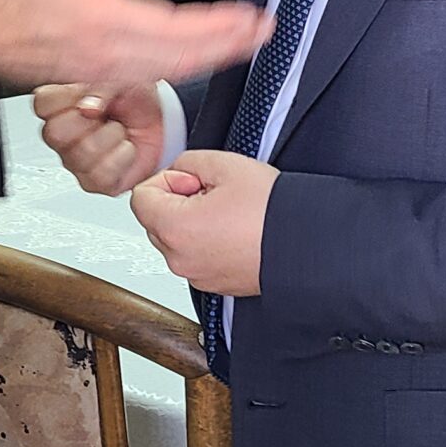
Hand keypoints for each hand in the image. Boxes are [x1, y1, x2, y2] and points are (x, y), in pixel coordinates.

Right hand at [0, 0, 269, 90]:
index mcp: (100, 17)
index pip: (175, 28)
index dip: (219, 26)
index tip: (250, 17)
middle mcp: (106, 51)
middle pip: (182, 57)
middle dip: (228, 46)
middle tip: (263, 31)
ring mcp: (102, 69)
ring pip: (169, 72)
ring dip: (211, 59)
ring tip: (241, 43)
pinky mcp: (95, 76)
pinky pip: (149, 78)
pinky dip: (181, 68)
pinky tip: (195, 57)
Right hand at [33, 83, 165, 196]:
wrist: (164, 122)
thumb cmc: (138, 99)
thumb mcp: (121, 79)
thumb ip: (100, 88)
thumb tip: (86, 108)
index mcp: (61, 104)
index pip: (42, 103)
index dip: (68, 98)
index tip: (90, 94)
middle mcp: (63, 135)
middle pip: (55, 133)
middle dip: (90, 121)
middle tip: (107, 114)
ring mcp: (75, 161)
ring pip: (81, 155)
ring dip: (112, 137)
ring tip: (121, 130)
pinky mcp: (93, 182)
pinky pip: (100, 174)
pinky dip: (123, 157)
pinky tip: (126, 147)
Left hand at [130, 148, 274, 296]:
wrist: (305, 245)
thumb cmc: (271, 210)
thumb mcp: (225, 164)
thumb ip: (188, 161)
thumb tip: (179, 171)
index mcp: (174, 228)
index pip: (140, 198)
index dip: (166, 180)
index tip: (193, 180)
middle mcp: (179, 259)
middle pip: (155, 221)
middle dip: (177, 202)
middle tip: (214, 194)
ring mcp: (196, 276)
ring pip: (175, 240)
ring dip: (191, 223)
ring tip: (228, 213)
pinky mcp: (214, 285)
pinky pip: (195, 258)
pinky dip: (206, 243)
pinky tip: (235, 230)